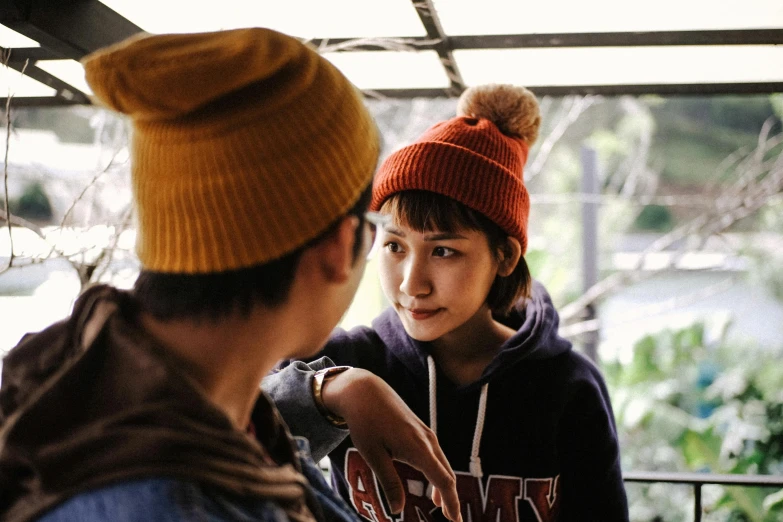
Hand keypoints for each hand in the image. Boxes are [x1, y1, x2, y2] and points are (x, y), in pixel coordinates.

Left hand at [323, 368, 460, 521]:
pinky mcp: (420, 429)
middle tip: (451, 520)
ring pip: (443, 464)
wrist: (364, 390)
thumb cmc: (365, 422)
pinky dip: (438, 472)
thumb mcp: (373, 455)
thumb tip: (397, 510)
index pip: (443, 481)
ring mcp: (426, 433)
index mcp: (418, 448)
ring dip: (445, 486)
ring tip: (442, 507)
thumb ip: (389, 482)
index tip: (455, 521)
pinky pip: (436, 455)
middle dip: (451, 498)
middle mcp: (427, 440)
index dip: (451, 503)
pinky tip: (432, 482)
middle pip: (448, 474)